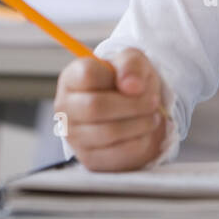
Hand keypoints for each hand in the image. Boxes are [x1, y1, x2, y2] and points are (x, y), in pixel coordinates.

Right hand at [54, 47, 166, 171]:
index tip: (136, 82)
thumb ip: (131, 64)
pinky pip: (118, 153)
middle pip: (96, 107)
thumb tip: (131, 85)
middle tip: (153, 101)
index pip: (87, 75)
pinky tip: (144, 131)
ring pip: (108, 132)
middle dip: (134, 104)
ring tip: (152, 115)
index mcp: (71, 78)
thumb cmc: (127, 81)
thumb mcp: (132, 60)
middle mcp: (66, 108)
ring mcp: (74, 136)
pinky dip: (140, 140)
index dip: (116, 77)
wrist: (134, 110)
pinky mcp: (89, 158)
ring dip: (140, 123)